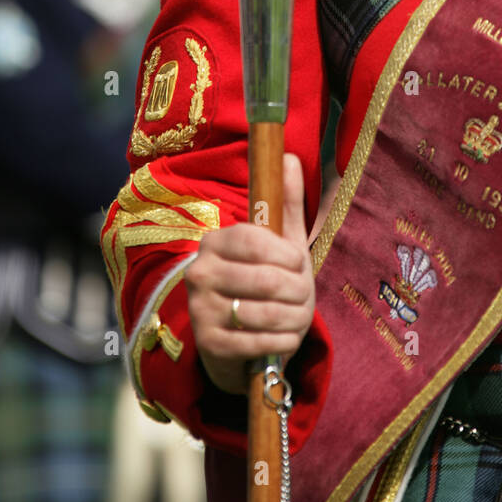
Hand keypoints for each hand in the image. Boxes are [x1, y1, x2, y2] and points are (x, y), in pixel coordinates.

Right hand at [184, 153, 314, 394]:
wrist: (239, 343)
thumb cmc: (265, 285)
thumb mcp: (279, 243)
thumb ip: (285, 202)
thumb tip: (291, 157)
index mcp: (214, 242)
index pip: (255, 241)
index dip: (287, 254)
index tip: (299, 262)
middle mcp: (198, 273)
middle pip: (265, 279)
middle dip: (298, 291)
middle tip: (303, 295)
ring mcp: (200, 310)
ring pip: (266, 313)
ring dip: (294, 318)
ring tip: (296, 316)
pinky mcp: (209, 345)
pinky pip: (261, 342)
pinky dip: (284, 342)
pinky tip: (285, 338)